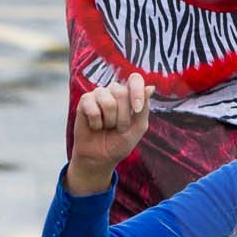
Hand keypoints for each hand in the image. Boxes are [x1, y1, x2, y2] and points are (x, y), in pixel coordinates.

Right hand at [66, 73, 152, 195]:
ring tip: (106, 127)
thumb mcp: (138, 128)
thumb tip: (151, 87)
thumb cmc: (120, 142)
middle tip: (118, 128)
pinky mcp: (85, 101)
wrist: (101, 157)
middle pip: (122, 93)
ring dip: (109, 121)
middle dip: (123, 117)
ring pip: (108, 102)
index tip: (137, 110)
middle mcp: (114, 91)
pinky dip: (96, 123)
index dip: (137, 92)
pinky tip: (95, 126)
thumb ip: (144, 108)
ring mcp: (99, 94)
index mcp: (130, 94)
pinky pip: (93, 109)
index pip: (135, 79)